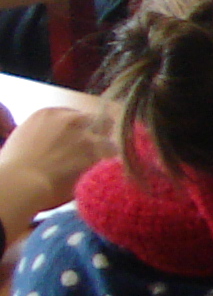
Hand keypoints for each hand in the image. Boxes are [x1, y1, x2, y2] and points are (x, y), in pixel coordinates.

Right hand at [0, 102, 115, 230]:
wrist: (19, 182)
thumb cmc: (13, 168)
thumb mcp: (23, 140)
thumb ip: (44, 134)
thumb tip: (52, 141)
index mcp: (50, 113)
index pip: (79, 117)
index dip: (83, 132)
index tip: (80, 145)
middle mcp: (71, 119)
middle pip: (101, 122)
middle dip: (101, 137)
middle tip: (97, 154)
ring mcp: (86, 135)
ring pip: (111, 142)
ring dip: (108, 156)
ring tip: (102, 170)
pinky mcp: (98, 153)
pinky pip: (116, 159)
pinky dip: (113, 168)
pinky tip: (106, 177)